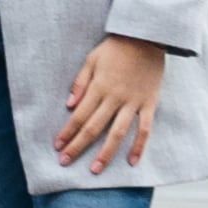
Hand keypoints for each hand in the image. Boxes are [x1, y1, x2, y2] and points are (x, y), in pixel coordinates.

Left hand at [56, 34, 167, 170]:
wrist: (147, 38)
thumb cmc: (116, 48)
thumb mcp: (92, 59)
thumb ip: (80, 82)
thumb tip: (69, 105)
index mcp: (99, 87)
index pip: (79, 115)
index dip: (67, 132)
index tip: (57, 146)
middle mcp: (115, 98)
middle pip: (94, 127)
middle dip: (78, 146)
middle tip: (66, 162)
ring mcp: (133, 103)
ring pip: (117, 133)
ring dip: (105, 153)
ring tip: (95, 169)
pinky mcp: (149, 104)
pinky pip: (145, 129)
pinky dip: (139, 146)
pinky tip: (132, 161)